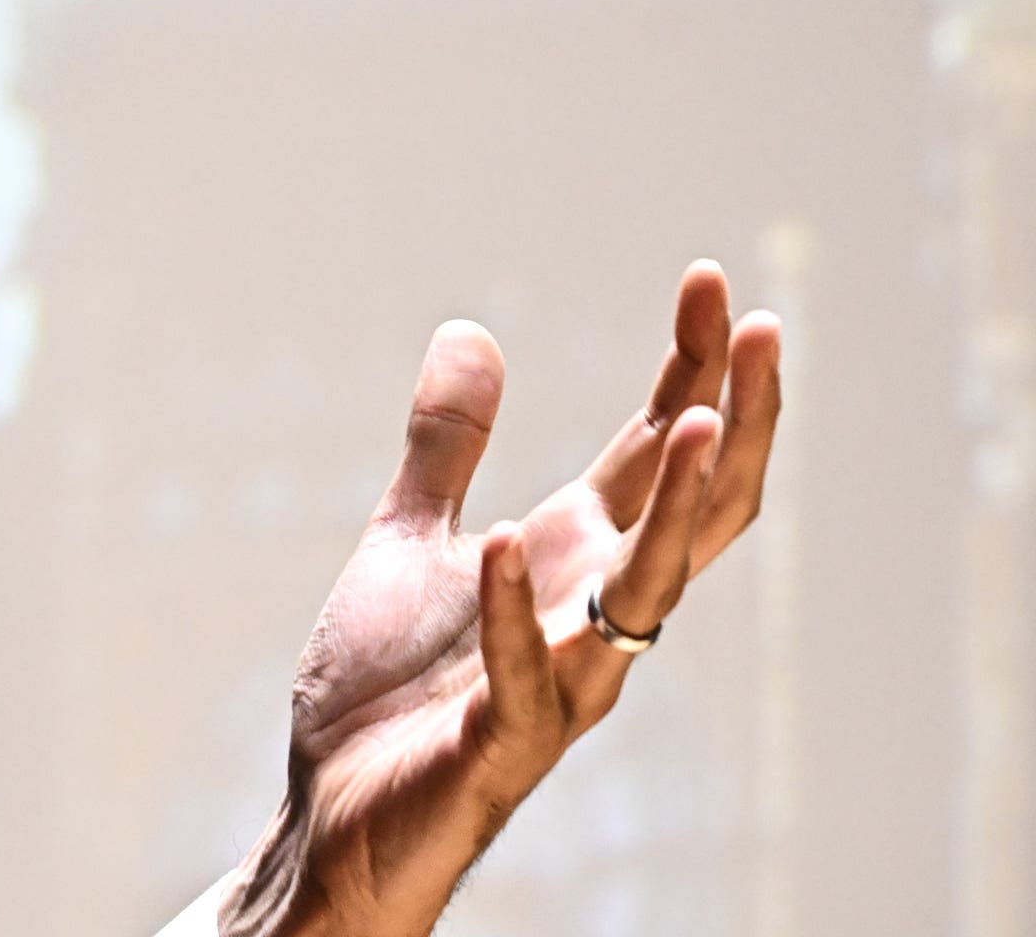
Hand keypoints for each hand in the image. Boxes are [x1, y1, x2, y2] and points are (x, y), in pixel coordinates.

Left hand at [221, 262, 782, 936]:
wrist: (334, 816)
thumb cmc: (390, 691)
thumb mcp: (410, 536)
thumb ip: (447, 446)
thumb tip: (471, 330)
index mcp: (575, 559)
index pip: (658, 452)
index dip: (692, 367)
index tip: (713, 280)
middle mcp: (591, 615)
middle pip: (694, 512)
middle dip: (732, 421)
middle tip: (761, 329)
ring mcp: (557, 680)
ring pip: (648, 595)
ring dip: (672, 510)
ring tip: (694, 417)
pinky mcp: (500, 743)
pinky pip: (521, 673)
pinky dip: (513, 609)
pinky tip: (506, 541)